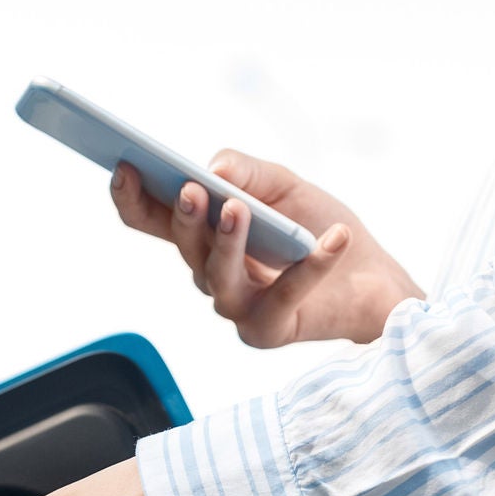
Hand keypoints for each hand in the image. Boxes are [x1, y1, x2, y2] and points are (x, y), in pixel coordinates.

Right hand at [111, 151, 421, 346]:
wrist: (370, 277)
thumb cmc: (316, 228)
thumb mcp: (283, 187)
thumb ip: (249, 173)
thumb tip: (216, 170)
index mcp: (202, 237)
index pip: (152, 220)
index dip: (132, 198)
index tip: (124, 166)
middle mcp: (210, 274)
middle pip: (185, 247)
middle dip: (185, 218)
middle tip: (191, 189)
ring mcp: (236, 306)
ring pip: (218, 276)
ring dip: (227, 242)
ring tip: (239, 210)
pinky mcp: (270, 329)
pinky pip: (286, 294)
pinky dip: (313, 265)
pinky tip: (335, 238)